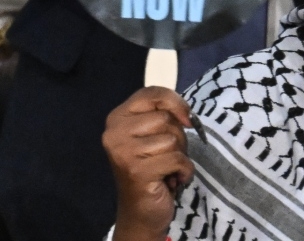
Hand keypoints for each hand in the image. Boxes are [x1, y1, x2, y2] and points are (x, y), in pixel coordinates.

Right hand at [103, 87, 194, 240]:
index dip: (176, 102)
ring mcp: (123, 152)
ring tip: (167, 168)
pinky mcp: (136, 171)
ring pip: (172, 139)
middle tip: (166, 155)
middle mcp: (114, 132)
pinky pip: (177, 159)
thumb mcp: (155, 134)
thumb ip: (166, 115)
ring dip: (180, 156)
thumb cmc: (153, 167)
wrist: (141, 210)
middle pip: (166, 118)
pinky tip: (172, 179)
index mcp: (118, 117)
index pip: (152, 93)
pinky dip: (184, 171)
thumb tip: (188, 116)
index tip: (186, 118)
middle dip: (178, 137)